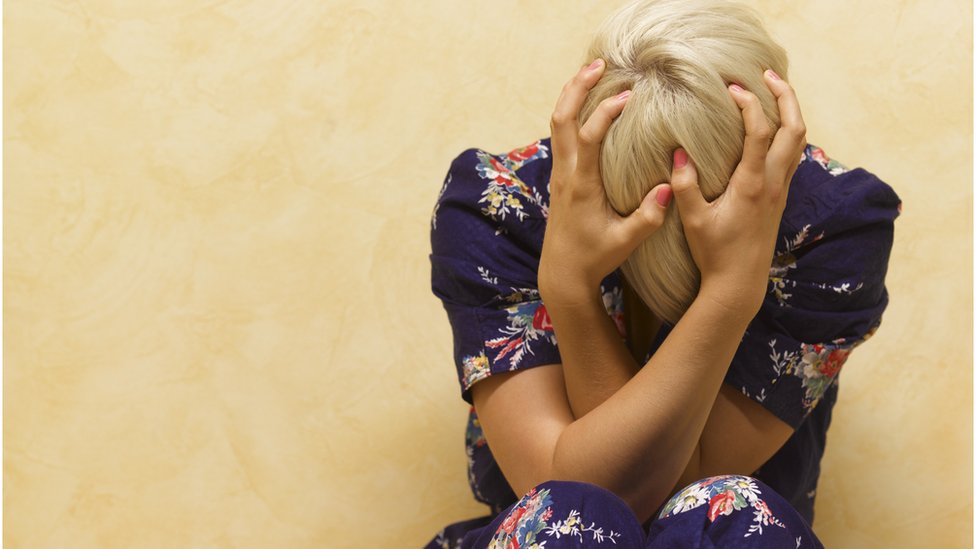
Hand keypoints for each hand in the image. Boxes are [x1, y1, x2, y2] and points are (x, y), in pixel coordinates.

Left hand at [539, 59, 671, 303]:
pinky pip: (561, 133)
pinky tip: (588, 99)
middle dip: (578, 87)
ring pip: (557, 122)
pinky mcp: (561, 176)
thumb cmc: (595, 258)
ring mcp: (560, 173)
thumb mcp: (626, 243)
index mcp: (582, 186)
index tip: (629, 96)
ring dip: (572, 93)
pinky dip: (572, 109)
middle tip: (601, 63)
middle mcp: (566, 174)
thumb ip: (648, 218)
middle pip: (562, 118)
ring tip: (593, 70)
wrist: (562, 272)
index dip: (605, 113)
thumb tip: (668, 189)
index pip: (588, 138)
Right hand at [671, 71, 806, 317]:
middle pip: (795, 128)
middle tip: (766, 75)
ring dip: (790, 111)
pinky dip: (787, 132)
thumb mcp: (692, 220)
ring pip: (799, 140)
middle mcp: (773, 183)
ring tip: (772, 92)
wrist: (740, 283)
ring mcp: (781, 189)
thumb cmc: (714, 253)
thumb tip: (678, 152)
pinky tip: (771, 128)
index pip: (760, 132)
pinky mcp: (781, 197)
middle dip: (785, 96)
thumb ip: (685, 185)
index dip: (749, 104)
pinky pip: (793, 155)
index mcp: (752, 185)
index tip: (731, 88)